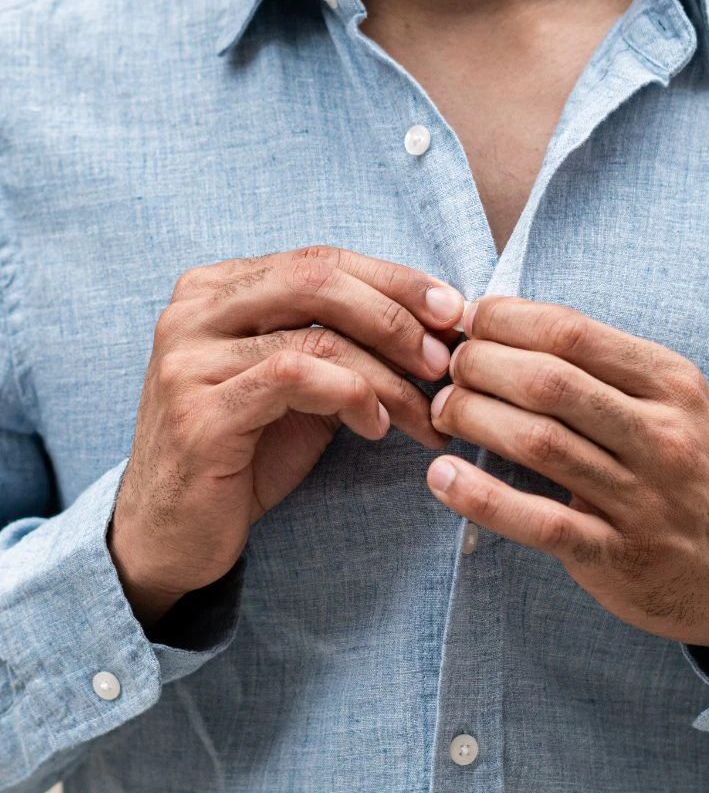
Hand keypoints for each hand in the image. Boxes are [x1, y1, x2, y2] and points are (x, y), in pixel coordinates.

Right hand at [109, 244, 463, 629]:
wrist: (174, 533)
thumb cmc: (248, 453)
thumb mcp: (303, 387)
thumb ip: (345, 345)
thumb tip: (434, 325)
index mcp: (218, 289)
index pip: (322, 259)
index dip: (395, 279)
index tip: (451, 310)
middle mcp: (195, 310)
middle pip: (317, 278)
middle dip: (396, 314)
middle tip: (445, 356)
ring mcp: (189, 357)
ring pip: (316, 334)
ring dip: (388, 373)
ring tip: (423, 409)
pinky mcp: (199, 411)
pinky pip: (295, 379)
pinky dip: (352, 396)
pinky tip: (375, 428)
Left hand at [426, 296, 708, 656]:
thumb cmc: (698, 471)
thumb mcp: (680, 403)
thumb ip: (610, 369)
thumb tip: (515, 330)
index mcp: (673, 384)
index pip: (573, 331)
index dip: (506, 320)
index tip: (470, 323)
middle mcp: (662, 435)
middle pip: (548, 381)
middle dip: (480, 366)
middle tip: (448, 370)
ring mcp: (643, 499)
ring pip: (539, 442)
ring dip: (472, 418)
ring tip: (443, 412)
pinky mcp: (618, 555)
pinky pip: (539, 521)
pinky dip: (481, 497)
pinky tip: (442, 479)